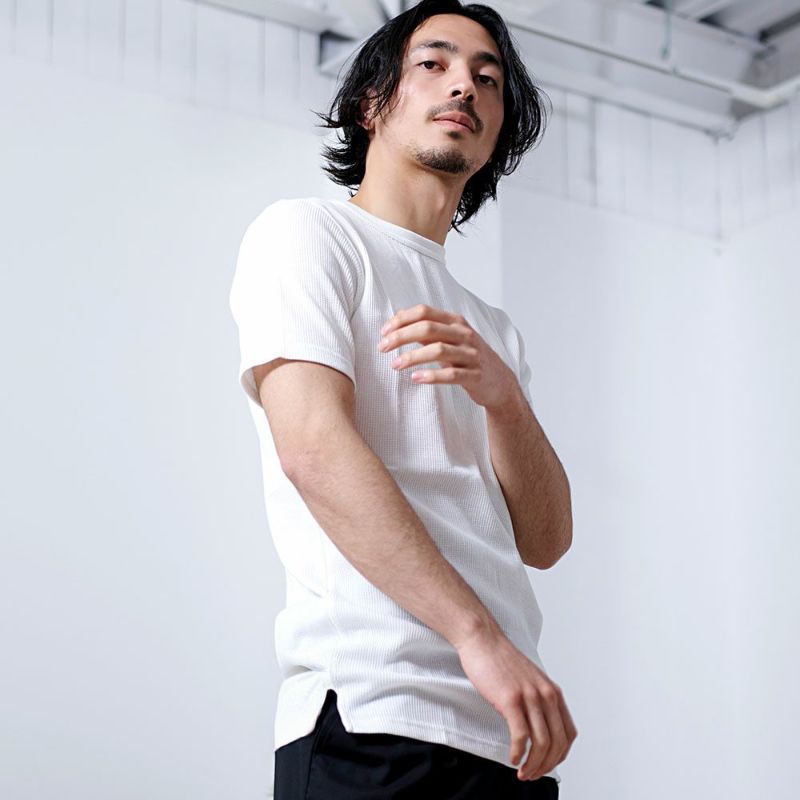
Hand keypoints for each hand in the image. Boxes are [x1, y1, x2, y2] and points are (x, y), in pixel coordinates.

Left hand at [377, 304, 519, 410]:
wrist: (499, 382)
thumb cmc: (469, 358)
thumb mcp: (450, 339)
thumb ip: (427, 330)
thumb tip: (399, 319)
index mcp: (456, 322)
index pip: (424, 312)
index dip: (401, 319)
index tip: (383, 331)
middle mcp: (464, 334)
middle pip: (428, 328)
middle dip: (401, 336)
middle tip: (382, 347)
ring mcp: (471, 355)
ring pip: (438, 350)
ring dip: (412, 357)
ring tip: (394, 365)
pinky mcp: (475, 375)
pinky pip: (451, 374)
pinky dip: (431, 375)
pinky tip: (415, 378)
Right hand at [455, 625, 577, 781]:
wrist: (482, 639)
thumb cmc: (500, 660)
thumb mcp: (529, 680)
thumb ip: (537, 701)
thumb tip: (536, 728)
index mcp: (552, 691)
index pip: (568, 734)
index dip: (560, 756)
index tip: (547, 764)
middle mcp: (546, 694)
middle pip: (558, 743)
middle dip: (547, 765)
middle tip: (533, 775)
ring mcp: (529, 696)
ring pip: (542, 743)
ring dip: (534, 765)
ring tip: (523, 772)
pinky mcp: (510, 699)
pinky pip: (521, 735)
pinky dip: (519, 753)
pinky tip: (513, 758)